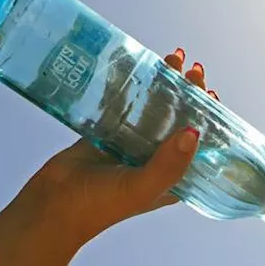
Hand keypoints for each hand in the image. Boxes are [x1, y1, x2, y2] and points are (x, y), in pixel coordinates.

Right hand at [17, 48, 220, 245]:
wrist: (52, 206)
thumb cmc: (99, 206)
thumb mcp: (142, 188)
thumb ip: (169, 164)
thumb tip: (194, 133)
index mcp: (172, 178)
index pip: (199, 145)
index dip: (210, 119)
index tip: (212, 94)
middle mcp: (155, 161)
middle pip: (179, 121)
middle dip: (189, 95)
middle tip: (193, 70)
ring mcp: (131, 146)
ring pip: (154, 110)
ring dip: (164, 86)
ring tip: (172, 59)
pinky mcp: (107, 134)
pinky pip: (125, 106)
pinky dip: (132, 87)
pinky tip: (139, 67)